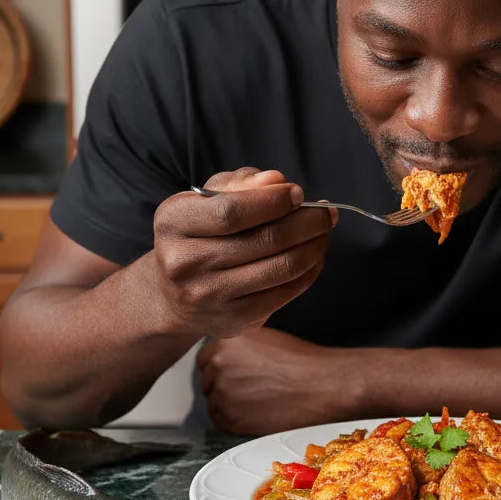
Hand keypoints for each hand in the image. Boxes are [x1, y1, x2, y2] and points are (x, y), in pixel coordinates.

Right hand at [150, 167, 336, 338]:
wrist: (173, 294)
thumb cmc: (199, 234)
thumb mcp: (207, 200)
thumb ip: (240, 184)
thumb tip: (277, 180)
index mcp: (174, 223)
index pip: (233, 211)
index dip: (274, 201)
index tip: (298, 193)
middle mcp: (185, 262)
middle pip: (265, 239)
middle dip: (307, 222)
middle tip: (326, 212)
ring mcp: (210, 296)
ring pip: (282, 267)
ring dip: (315, 245)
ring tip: (323, 231)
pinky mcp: (234, 319)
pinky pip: (286, 291)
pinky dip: (309, 270)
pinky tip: (314, 256)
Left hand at [197, 328, 351, 433]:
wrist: (323, 386)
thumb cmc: (303, 363)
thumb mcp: (266, 338)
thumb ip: (240, 346)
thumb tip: (227, 358)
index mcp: (226, 340)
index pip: (207, 358)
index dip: (223, 369)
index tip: (237, 375)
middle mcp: (218, 363)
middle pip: (207, 380)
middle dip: (225, 386)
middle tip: (251, 390)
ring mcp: (221, 390)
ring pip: (213, 402)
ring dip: (230, 404)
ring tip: (259, 401)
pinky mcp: (229, 416)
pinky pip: (221, 421)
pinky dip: (235, 421)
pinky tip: (258, 413)